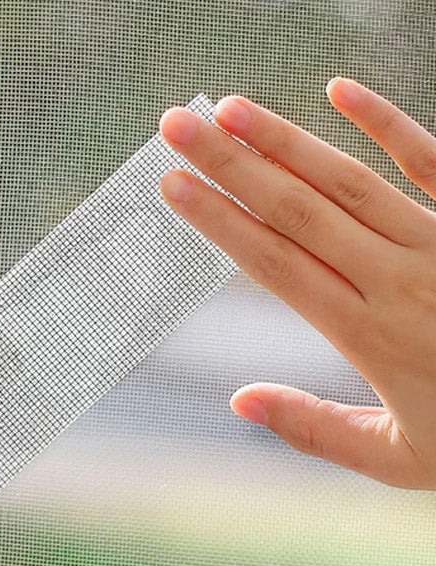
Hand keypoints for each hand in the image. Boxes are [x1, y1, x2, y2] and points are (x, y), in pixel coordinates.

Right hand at [159, 78, 435, 488]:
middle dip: (230, 165)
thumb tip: (238, 400)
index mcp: (369, 336)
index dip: (219, 221)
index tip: (174, 187)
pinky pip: (431, 162)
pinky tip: (341, 89)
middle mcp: (397, 281)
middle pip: (297, 211)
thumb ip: (314, 429)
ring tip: (229, 109)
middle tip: (177, 127)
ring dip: (284, 141)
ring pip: (348, 181)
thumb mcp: (394, 458)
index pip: (275, 265)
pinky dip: (388, 123)